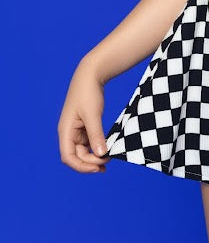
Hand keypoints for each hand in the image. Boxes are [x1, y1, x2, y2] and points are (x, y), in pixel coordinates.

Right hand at [57, 59, 110, 173]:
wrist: (90, 75)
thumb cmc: (88, 92)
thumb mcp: (93, 114)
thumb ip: (96, 135)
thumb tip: (102, 154)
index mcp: (65, 131)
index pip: (68, 156)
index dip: (81, 166)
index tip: (97, 167)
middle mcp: (69, 133)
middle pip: (76, 156)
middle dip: (90, 163)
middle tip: (107, 163)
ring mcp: (76, 131)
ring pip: (83, 152)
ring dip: (94, 158)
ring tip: (109, 159)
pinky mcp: (84, 127)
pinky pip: (89, 143)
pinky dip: (97, 149)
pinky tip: (107, 150)